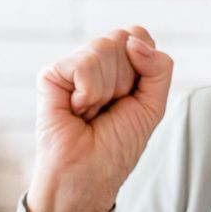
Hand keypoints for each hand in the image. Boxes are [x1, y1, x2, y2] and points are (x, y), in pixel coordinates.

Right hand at [23, 26, 173, 211]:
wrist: (88, 175)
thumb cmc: (116, 145)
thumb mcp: (153, 105)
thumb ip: (159, 67)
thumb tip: (134, 37)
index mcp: (119, 64)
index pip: (139, 36)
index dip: (143, 68)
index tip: (130, 98)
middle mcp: (94, 60)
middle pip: (123, 39)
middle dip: (126, 81)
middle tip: (109, 108)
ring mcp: (72, 66)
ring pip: (104, 49)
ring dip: (106, 90)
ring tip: (91, 112)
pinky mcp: (51, 75)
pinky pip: (83, 64)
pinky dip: (88, 93)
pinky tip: (76, 110)